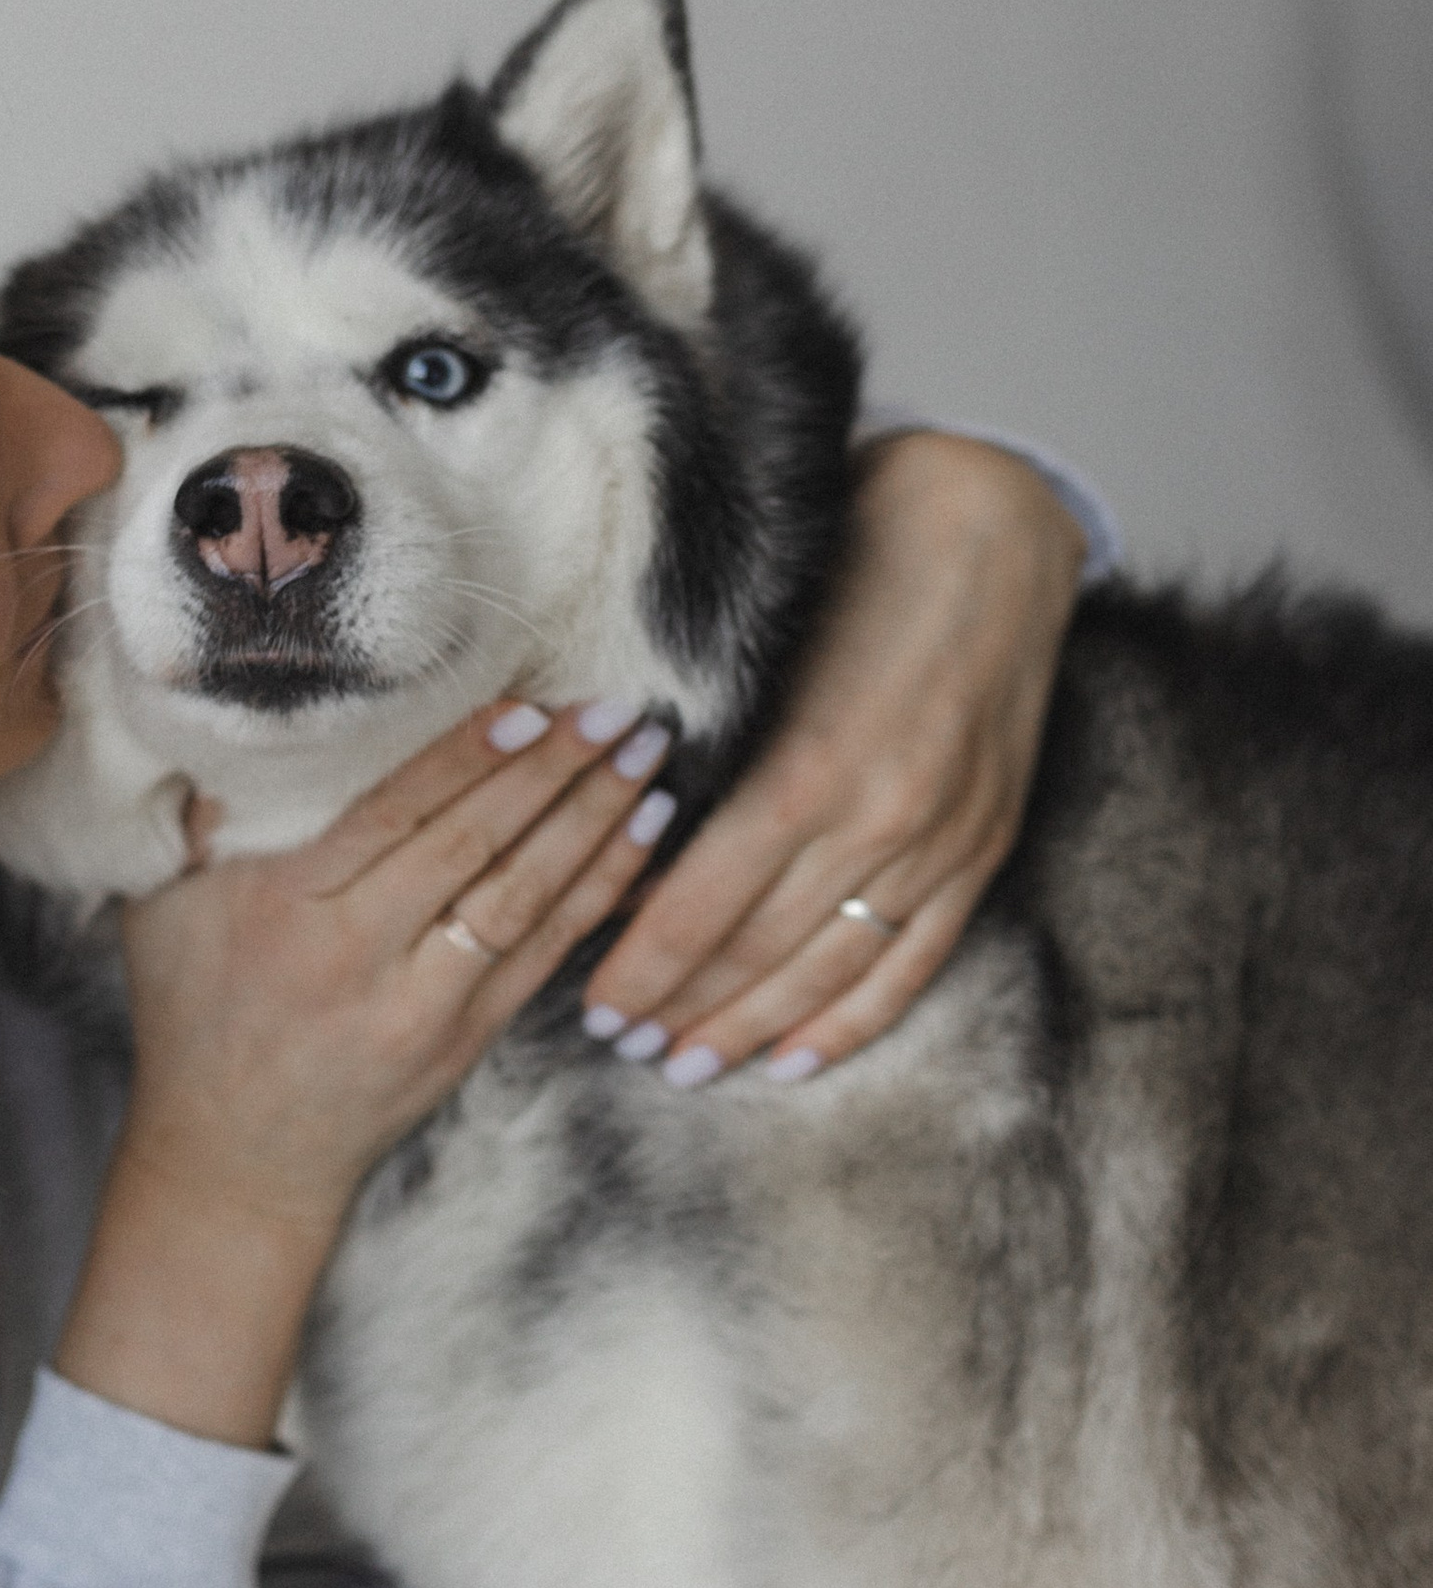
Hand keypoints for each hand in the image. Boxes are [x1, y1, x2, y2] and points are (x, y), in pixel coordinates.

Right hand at [55, 695, 675, 1441]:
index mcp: (288, 912)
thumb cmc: (193, 1016)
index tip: (530, 707)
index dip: (468, 761)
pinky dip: (597, 893)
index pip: (394, 818)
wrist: (236, 1162)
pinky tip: (640, 839)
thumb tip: (233, 714)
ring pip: (524, 901)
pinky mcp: (467, 1041)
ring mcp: (424, 1009)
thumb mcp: (163, 910)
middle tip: (622, 709)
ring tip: (647, 758)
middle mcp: (361, 961)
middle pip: (475, 849)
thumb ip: (198, 819)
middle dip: (556, 775)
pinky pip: (544, 955)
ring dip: (594, 826)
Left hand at [581, 429, 1086, 1084]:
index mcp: (807, 768)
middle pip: (758, 953)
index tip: (595, 1004)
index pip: (700, 907)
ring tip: (690, 1063)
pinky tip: (799, 1057)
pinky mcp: (983, 846)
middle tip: (626, 1043)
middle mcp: (880, 822)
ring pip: (828, 972)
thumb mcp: (757, 646)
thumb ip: (702, 745)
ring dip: (755, 1027)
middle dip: (684, 1008)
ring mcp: (941, 842)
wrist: (992, 525)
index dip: (643, 966)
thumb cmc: (853, 560)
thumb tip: (626, 836)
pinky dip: (852, 1019)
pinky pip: (913, 962)